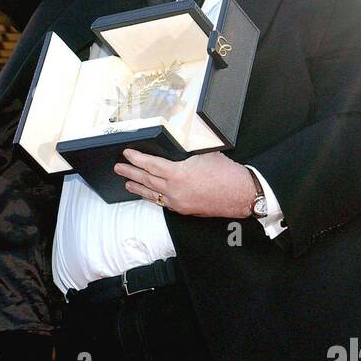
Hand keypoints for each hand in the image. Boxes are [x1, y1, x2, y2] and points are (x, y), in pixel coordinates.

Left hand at [113, 149, 255, 217]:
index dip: (137, 159)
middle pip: (147, 180)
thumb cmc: (226, 173)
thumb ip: (186, 154)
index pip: (151, 165)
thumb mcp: (204, 154)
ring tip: (127, 183)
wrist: (241, 194)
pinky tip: (148, 194)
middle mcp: (175, 190)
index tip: (127, 154)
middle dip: (131, 173)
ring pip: (153, 194)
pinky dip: (153, 197)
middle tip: (118, 168)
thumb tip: (175, 149)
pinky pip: (164, 202)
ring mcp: (179, 202)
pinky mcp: (185, 210)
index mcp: (178, 174)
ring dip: (138, 188)